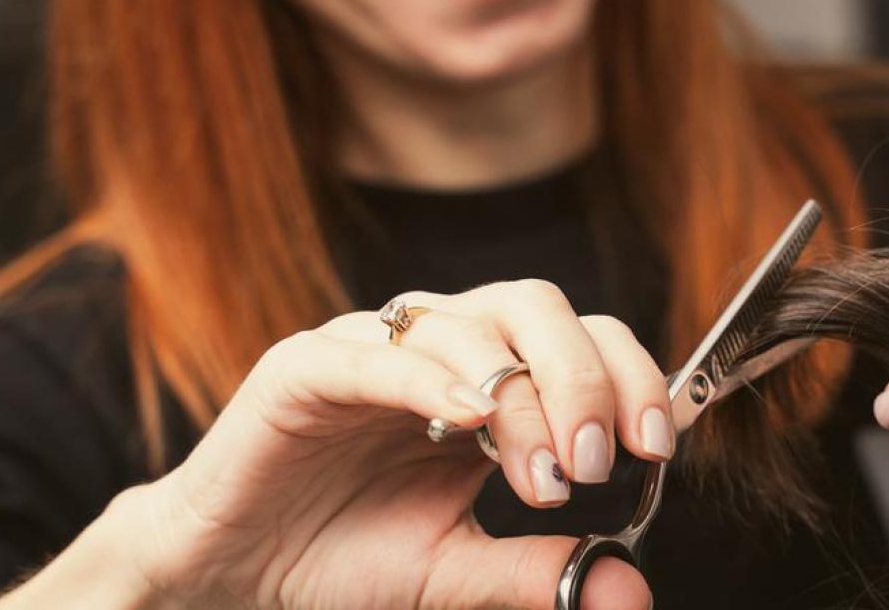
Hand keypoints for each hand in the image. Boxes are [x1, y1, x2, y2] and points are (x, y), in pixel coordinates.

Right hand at [127, 280, 669, 608]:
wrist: (232, 576)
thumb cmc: (343, 556)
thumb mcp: (456, 571)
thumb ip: (539, 570)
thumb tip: (630, 590)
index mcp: (488, 380)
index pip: (581, 338)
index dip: (629, 375)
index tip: (656, 445)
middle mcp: (439, 347)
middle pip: (536, 308)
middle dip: (584, 378)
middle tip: (598, 461)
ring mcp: (373, 347)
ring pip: (468, 322)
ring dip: (519, 394)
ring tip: (541, 477)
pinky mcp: (304, 365)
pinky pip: (375, 354)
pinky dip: (430, 378)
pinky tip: (467, 420)